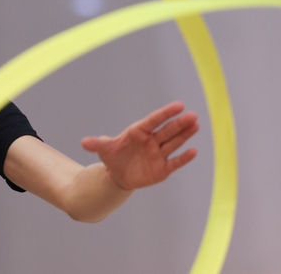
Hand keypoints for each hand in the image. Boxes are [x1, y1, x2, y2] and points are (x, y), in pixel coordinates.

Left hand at [81, 101, 198, 190]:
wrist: (118, 174)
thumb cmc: (113, 156)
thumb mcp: (104, 149)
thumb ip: (97, 144)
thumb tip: (84, 142)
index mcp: (139, 132)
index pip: (154, 121)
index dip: (166, 113)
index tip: (179, 105)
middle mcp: (152, 141)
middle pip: (167, 131)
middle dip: (180, 124)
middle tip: (193, 115)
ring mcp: (159, 154)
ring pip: (174, 143)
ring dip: (185, 136)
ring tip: (196, 125)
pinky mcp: (163, 168)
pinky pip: (175, 162)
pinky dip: (183, 158)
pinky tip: (193, 151)